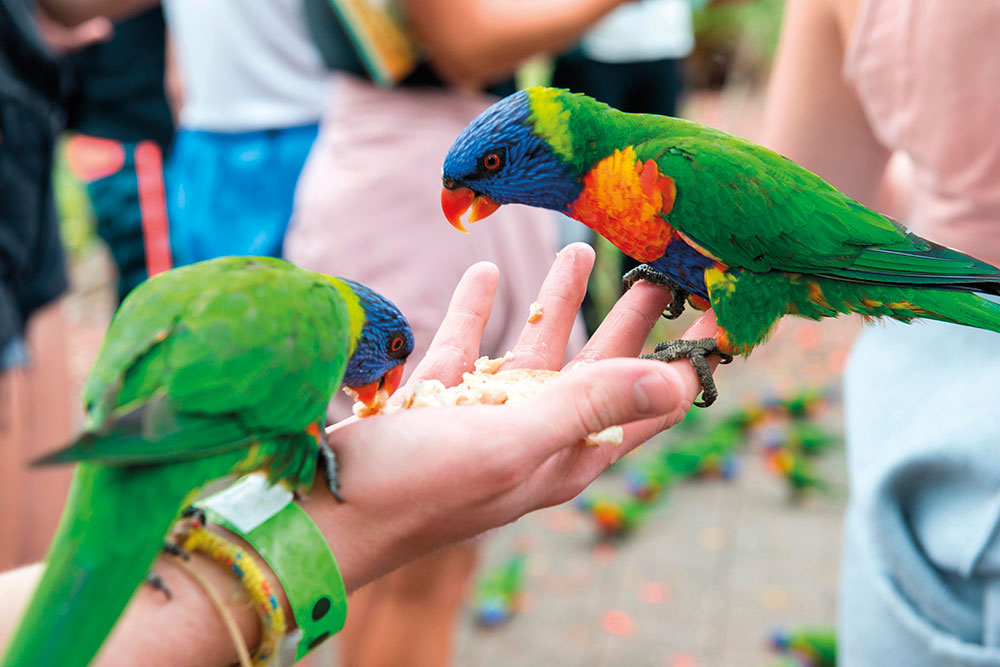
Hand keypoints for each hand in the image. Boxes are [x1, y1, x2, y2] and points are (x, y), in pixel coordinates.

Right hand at [305, 243, 718, 589]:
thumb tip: (675, 379)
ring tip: (575, 247)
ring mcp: (487, 416)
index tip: (713, 310)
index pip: (649, 405)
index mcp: (569, 454)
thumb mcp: (514, 444)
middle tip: (658, 266)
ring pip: (534, 347)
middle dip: (627, 316)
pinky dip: (478, 305)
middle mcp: (536, 435)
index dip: (684, 359)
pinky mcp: (438, 399)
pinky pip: (468, 343)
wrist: (324, 515)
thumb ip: (590, 407)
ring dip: (554, 298)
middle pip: (599, 366)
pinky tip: (484, 269)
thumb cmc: (421, 487)